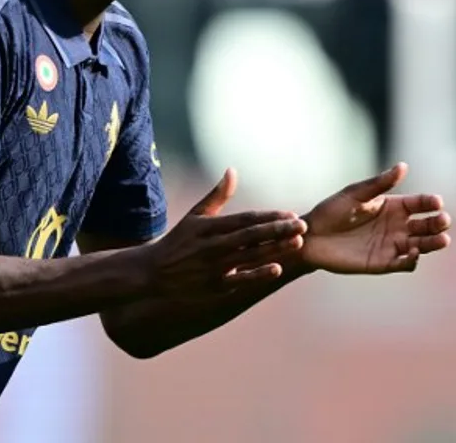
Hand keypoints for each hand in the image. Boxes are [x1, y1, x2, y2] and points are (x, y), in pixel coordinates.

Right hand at [141, 169, 305, 298]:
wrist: (152, 273)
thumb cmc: (178, 241)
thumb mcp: (194, 216)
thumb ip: (216, 195)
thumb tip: (232, 171)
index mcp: (208, 226)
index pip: (244, 219)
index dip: (269, 216)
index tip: (291, 214)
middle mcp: (211, 245)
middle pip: (250, 236)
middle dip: (278, 230)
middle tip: (303, 226)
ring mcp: (213, 266)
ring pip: (249, 256)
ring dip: (275, 249)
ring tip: (297, 243)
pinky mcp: (213, 286)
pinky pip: (239, 279)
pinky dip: (258, 274)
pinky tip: (277, 269)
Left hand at [301, 163, 450, 273]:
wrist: (310, 237)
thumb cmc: (331, 211)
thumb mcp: (354, 194)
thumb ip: (379, 183)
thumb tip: (403, 166)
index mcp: (392, 206)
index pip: (419, 204)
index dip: (430, 202)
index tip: (437, 202)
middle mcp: (397, 226)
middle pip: (426, 225)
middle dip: (438, 223)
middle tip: (443, 220)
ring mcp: (392, 245)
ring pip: (421, 245)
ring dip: (433, 243)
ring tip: (443, 239)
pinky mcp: (383, 263)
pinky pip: (404, 263)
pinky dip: (412, 260)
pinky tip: (413, 253)